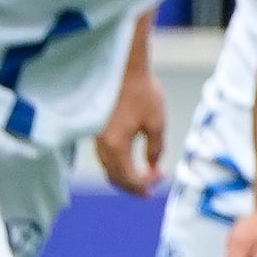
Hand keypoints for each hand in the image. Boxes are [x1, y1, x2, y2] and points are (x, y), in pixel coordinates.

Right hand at [93, 41, 169, 198]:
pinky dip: (118, 163)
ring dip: (125, 176)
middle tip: (150, 189)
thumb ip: (155, 148)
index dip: (145, 184)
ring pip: (108, 167)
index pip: (129, 178)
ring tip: (143, 176)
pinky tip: (131, 159)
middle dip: (133, 186)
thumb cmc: (141, 91)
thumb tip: (153, 166)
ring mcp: (96, 137)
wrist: (122, 66)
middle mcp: (102, 145)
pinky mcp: (96, 129)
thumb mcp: (156, 122)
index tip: (160, 179)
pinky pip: (105, 156)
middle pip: (115, 177)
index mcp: (116, 145)